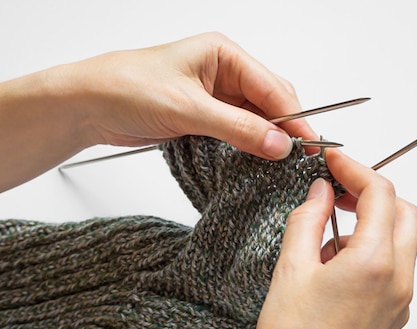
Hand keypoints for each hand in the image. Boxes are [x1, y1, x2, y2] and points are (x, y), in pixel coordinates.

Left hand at [76, 32, 316, 156]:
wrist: (88, 105)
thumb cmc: (127, 88)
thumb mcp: (188, 109)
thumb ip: (238, 128)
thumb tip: (279, 145)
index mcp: (223, 54)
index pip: (272, 87)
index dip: (294, 118)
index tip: (308, 146)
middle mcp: (224, 72)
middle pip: (271, 102)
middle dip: (286, 129)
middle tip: (300, 160)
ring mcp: (216, 96)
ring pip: (258, 119)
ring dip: (270, 140)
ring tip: (283, 165)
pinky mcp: (207, 116)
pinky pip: (241, 131)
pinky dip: (251, 146)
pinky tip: (260, 161)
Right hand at [221, 151, 416, 328]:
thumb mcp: (291, 270)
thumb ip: (308, 220)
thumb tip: (319, 193)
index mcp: (376, 263)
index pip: (381, 193)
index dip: (356, 169)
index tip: (333, 161)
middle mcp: (399, 281)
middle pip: (404, 213)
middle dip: (373, 194)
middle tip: (337, 193)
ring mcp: (400, 302)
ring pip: (402, 242)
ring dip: (373, 224)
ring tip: (326, 239)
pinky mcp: (393, 318)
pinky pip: (395, 269)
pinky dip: (373, 252)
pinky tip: (335, 267)